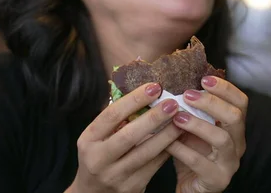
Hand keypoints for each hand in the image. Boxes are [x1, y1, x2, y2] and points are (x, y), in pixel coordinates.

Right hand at [67, 82, 182, 192]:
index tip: (154, 87)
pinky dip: (169, 149)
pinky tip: (180, 137)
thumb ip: (116, 120)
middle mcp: (99, 159)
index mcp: (88, 141)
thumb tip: (145, 94)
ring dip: (167, 134)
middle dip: (153, 118)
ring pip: (146, 152)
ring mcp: (116, 176)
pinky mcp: (133, 187)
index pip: (111, 115)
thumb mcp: (97, 138)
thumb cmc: (99, 157)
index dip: (134, 99)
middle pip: (129, 135)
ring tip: (181, 119)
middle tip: (172, 103)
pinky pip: (155, 165)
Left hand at [167, 76, 247, 192]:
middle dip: (212, 103)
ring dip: (198, 125)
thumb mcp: (192, 130)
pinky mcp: (217, 180)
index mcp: (235, 129)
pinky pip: (201, 162)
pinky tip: (168, 143)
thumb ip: (190, 111)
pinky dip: (183, 150)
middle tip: (187, 94)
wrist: (189, 189)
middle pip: (235, 117)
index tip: (204, 79)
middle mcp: (238, 144)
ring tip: (177, 117)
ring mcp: (230, 163)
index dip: (226, 88)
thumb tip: (172, 85)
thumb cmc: (190, 155)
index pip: (241, 102)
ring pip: (222, 139)